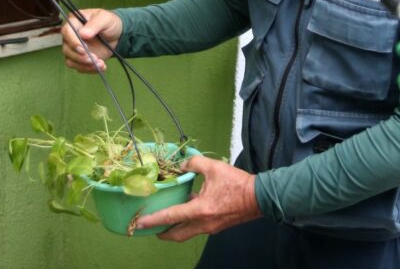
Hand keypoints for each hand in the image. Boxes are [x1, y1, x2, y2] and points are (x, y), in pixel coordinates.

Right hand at [59, 9, 121, 72]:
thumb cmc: (108, 22)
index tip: (83, 49)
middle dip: (80, 57)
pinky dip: (90, 69)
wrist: (117, 34)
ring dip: (85, 65)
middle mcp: (71, 36)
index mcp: (74, 22)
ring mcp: (74, 48)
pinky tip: (101, 66)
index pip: (66, 31)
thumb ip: (95, 24)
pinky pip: (79, 67)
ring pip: (71, 60)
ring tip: (101, 63)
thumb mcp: (105, 18)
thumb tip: (83, 34)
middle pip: (67, 49)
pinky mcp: (80, 58)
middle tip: (94, 58)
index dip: (73, 41)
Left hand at [135, 156, 261, 241]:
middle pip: (176, 235)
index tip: (140, 223)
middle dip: (162, 233)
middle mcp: (203, 223)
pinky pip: (196, 228)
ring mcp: (210, 227)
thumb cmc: (237, 183)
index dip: (153, 220)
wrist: (259, 197)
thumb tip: (182, 164)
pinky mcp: (216, 226)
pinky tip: (186, 211)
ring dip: (174, 229)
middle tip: (150, 227)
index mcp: (200, 209)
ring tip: (165, 221)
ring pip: (186, 233)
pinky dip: (187, 223)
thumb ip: (194, 163)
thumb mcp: (214, 168)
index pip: (171, 217)